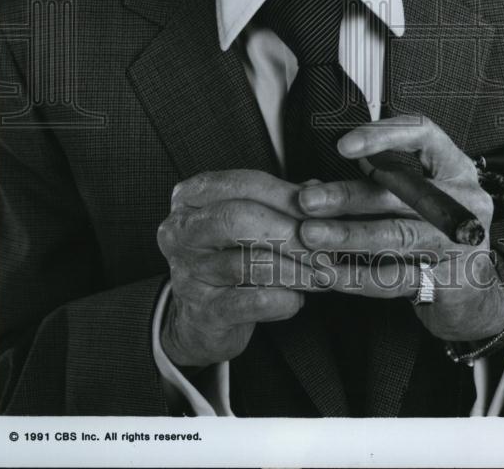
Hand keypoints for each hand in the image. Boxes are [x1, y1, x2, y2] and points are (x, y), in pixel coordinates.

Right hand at [157, 169, 324, 369]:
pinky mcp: (201, 312)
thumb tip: (318, 193)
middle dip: (289, 231)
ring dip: (295, 269)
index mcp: (190, 197)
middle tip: (323, 246)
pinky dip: (283, 300)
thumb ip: (281, 203)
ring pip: (247, 263)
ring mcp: (186, 272)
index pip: (242, 184)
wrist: (201, 319)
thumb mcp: (249, 222)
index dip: (286, 195)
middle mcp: (180, 231)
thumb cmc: (230, 257)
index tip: (321, 209)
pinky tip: (298, 299)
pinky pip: (251, 302)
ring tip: (321, 273)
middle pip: (238, 218)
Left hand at [297, 116, 503, 341]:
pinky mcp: (450, 282)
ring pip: (397, 235)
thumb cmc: (432, 232)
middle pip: (404, 191)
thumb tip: (312, 189)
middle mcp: (464, 199)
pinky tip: (328, 272)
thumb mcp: (412, 198)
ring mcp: (461, 242)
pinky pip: (396, 278)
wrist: (472, 291)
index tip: (342, 146)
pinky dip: (357, 275)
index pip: (423, 134)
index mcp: (454, 166)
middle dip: (349, 195)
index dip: (384, 136)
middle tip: (307, 200)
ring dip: (348, 235)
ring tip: (310, 235)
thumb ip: (371, 187)